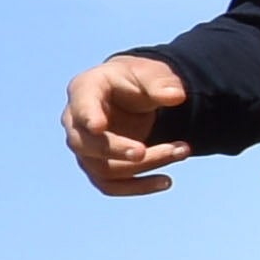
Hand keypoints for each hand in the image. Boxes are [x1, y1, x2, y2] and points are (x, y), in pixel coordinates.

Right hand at [64, 52, 193, 197]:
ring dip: (143, 165)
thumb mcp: (150, 73)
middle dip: (117, 150)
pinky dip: (138, 187)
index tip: (98, 126)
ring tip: (182, 150)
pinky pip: (112, 186)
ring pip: (103, 168)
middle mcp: (76, 123)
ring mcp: (85, 149)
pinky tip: (166, 181)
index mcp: (85, 91)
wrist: (134, 96)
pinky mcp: (98, 168)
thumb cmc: (137, 81)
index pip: (82, 105)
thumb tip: (175, 97)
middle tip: (143, 151)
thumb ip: (161, 82)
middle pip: (86, 144)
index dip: (87, 116)